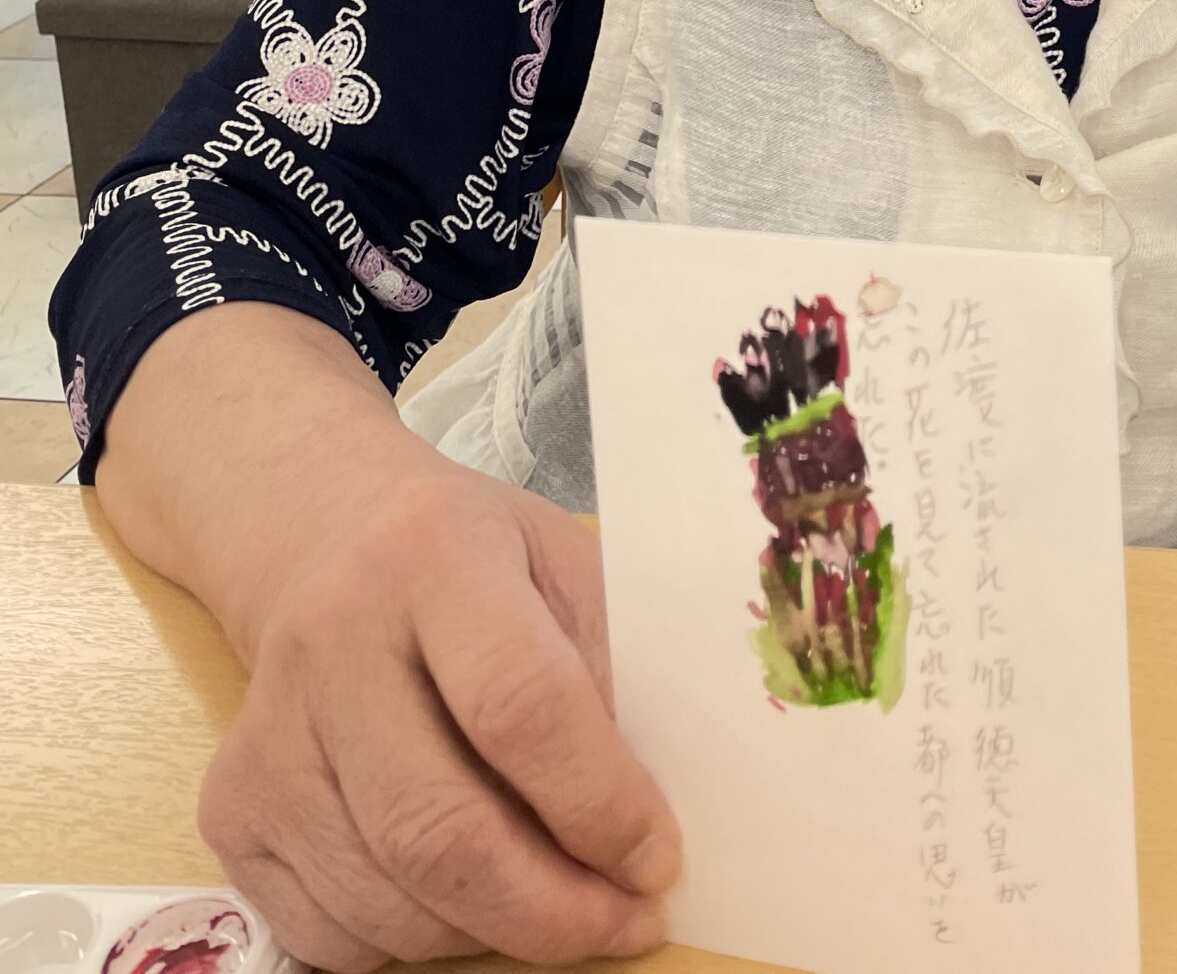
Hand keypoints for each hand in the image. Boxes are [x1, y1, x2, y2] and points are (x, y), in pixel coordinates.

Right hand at [198, 445, 679, 970]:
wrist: (325, 533)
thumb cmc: (473, 553)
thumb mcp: (563, 560)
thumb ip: (610, 670)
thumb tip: (643, 822)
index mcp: (434, 554)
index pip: (519, 704)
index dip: (599, 804)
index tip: (656, 860)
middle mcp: (333, 640)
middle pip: (438, 829)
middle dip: (550, 909)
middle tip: (623, 921)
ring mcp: (268, 733)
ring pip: (385, 900)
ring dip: (491, 933)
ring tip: (555, 905)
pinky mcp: (230, 809)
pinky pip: (329, 933)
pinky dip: (414, 945)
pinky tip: (464, 895)